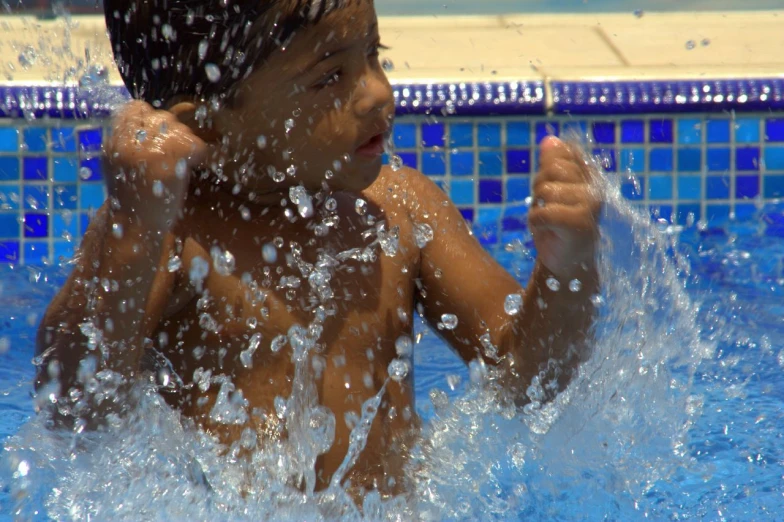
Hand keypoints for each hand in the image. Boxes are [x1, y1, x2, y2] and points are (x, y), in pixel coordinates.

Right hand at [103, 100, 206, 231]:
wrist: (134, 230)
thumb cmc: (134, 200)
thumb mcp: (122, 164)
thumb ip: (133, 141)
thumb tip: (160, 113)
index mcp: (114, 141)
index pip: (136, 108)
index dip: (152, 120)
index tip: (159, 139)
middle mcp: (128, 143)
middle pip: (162, 118)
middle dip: (172, 133)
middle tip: (174, 156)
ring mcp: (148, 152)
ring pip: (179, 129)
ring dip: (185, 143)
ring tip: (180, 165)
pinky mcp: (169, 164)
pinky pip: (195, 145)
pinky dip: (199, 154)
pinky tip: (192, 166)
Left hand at [529, 137, 600, 278]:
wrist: (567, 265)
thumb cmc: (557, 227)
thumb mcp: (550, 191)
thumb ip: (552, 164)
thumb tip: (549, 139)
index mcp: (590, 176)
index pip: (563, 153)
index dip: (548, 171)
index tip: (553, 193)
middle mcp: (595, 187)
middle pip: (551, 169)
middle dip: (540, 190)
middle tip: (549, 210)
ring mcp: (590, 205)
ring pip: (545, 190)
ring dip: (538, 208)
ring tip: (550, 223)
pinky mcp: (580, 223)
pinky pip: (541, 213)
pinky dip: (536, 223)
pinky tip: (548, 232)